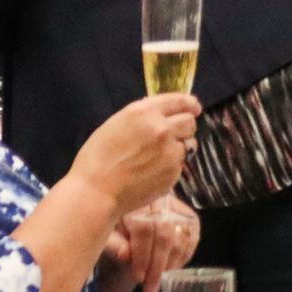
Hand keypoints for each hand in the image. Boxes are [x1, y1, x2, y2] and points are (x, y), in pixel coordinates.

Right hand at [65, 93, 200, 218]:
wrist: (98, 190)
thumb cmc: (98, 155)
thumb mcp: (116, 124)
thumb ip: (141, 117)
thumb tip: (158, 114)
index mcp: (144, 112)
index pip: (178, 101)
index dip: (188, 103)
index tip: (193, 107)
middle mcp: (162, 130)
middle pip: (189, 123)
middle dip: (184, 126)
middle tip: (173, 133)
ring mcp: (171, 153)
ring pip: (187, 145)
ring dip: (177, 147)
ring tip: (157, 155)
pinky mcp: (174, 174)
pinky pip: (179, 164)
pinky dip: (171, 165)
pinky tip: (152, 170)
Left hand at [102, 196, 199, 291]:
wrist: (123, 208)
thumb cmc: (111, 222)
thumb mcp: (103, 230)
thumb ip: (112, 242)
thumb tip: (125, 256)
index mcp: (131, 198)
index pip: (142, 228)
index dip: (142, 255)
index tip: (139, 277)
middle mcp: (156, 197)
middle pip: (164, 233)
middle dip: (157, 266)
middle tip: (150, 288)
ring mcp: (173, 204)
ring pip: (180, 236)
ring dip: (171, 264)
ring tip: (158, 280)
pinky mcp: (186, 213)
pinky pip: (192, 236)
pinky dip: (184, 256)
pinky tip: (171, 269)